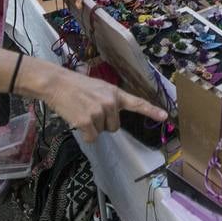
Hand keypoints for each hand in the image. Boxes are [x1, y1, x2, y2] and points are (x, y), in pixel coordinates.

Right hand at [45, 67, 166, 141]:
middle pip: (115, 127)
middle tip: (90, 110)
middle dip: (104, 123)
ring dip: (92, 127)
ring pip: (102, 132)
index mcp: (115, 93)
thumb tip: (113, 119)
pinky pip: (92, 137)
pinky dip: (85, 134)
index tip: (165, 117)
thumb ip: (110, 100)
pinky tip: (77, 120)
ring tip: (81, 111)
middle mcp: (111, 102)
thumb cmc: (76, 86)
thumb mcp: (99, 88)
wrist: (56, 83)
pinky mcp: (87, 121)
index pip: (137, 103)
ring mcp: (99, 111)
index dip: (151, 111)